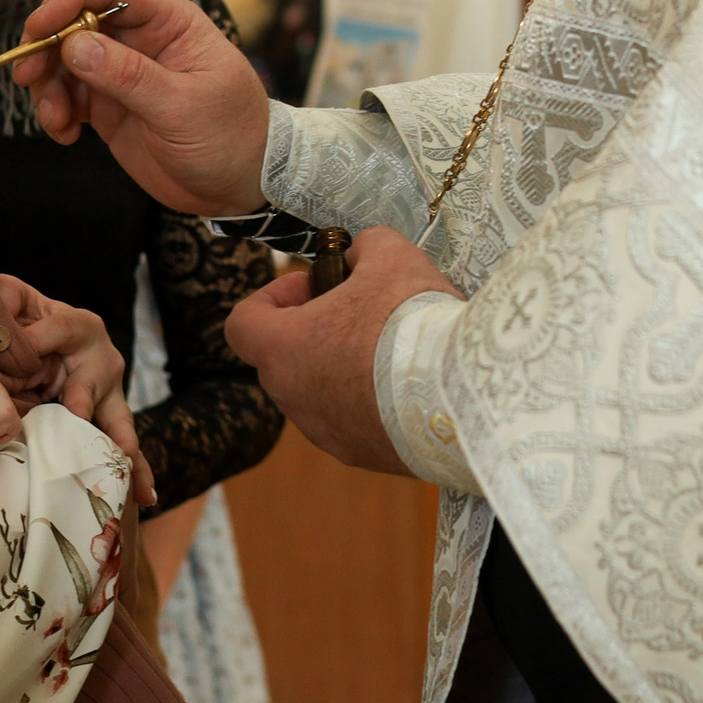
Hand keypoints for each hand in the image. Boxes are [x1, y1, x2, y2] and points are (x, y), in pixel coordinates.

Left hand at [0, 274, 157, 506]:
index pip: (60, 329)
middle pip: (97, 378)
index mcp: (80, 326)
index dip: (38, 339)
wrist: (49, 349)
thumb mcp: (18, 300)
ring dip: (118, 440)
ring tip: (120, 459)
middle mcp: (104, 361)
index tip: (20, 353)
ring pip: (118, 420)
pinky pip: (126, 452)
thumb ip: (7, 295)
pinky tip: (144, 495)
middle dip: (84, 396)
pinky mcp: (109, 426)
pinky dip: (137, 473)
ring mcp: (110, 397)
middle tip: (75, 411)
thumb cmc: (31, 323)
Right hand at [9, 0, 269, 214]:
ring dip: (48, 86)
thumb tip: (74, 44)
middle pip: (77, 22)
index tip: (41, 26)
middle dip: (47, 46)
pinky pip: (68, 97)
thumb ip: (129, 76)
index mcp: (169, 23)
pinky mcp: (109, 107)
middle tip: (28, 76)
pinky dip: (56, 113)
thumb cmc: (231, 135)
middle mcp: (141, 41)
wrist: (242, 187)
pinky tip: (65, 135)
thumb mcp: (183, 106)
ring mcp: (122, 74)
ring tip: (56, 121)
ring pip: (65, 62)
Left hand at [226, 227, 460, 474]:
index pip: (242, 323)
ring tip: (389, 344)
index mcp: (284, 350)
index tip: (311, 285)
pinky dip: (367, 400)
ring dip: (340, 366)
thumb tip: (362, 256)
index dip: (271, 296)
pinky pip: (351, 421)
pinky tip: (407, 380)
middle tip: (358, 307)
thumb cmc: (410, 320)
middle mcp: (294, 399)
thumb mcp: (389, 255)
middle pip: (284, 358)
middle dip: (314, 328)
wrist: (460, 394)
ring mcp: (326, 433)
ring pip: (317, 392)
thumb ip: (364, 247)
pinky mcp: (361, 455)